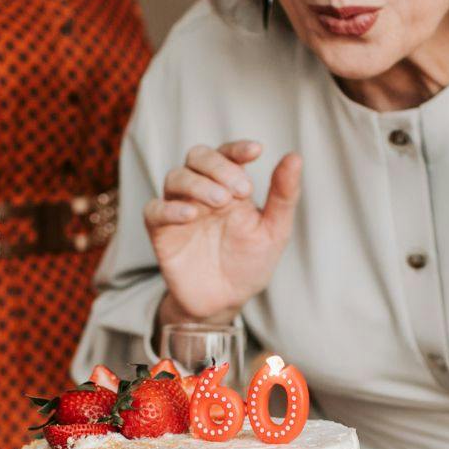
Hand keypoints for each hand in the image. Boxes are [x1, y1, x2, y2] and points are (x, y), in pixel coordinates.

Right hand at [144, 141, 302, 322]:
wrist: (226, 300)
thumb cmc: (250, 262)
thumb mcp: (275, 230)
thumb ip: (283, 195)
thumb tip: (295, 157)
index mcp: (229, 185)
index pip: (228, 153)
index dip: (238, 148)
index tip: (256, 151)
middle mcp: (201, 191)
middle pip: (197, 156)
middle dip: (219, 166)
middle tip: (241, 190)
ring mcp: (179, 209)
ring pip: (175, 177)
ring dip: (198, 184)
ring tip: (220, 202)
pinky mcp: (161, 232)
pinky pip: (154, 210)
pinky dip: (169, 208)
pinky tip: (190, 215)